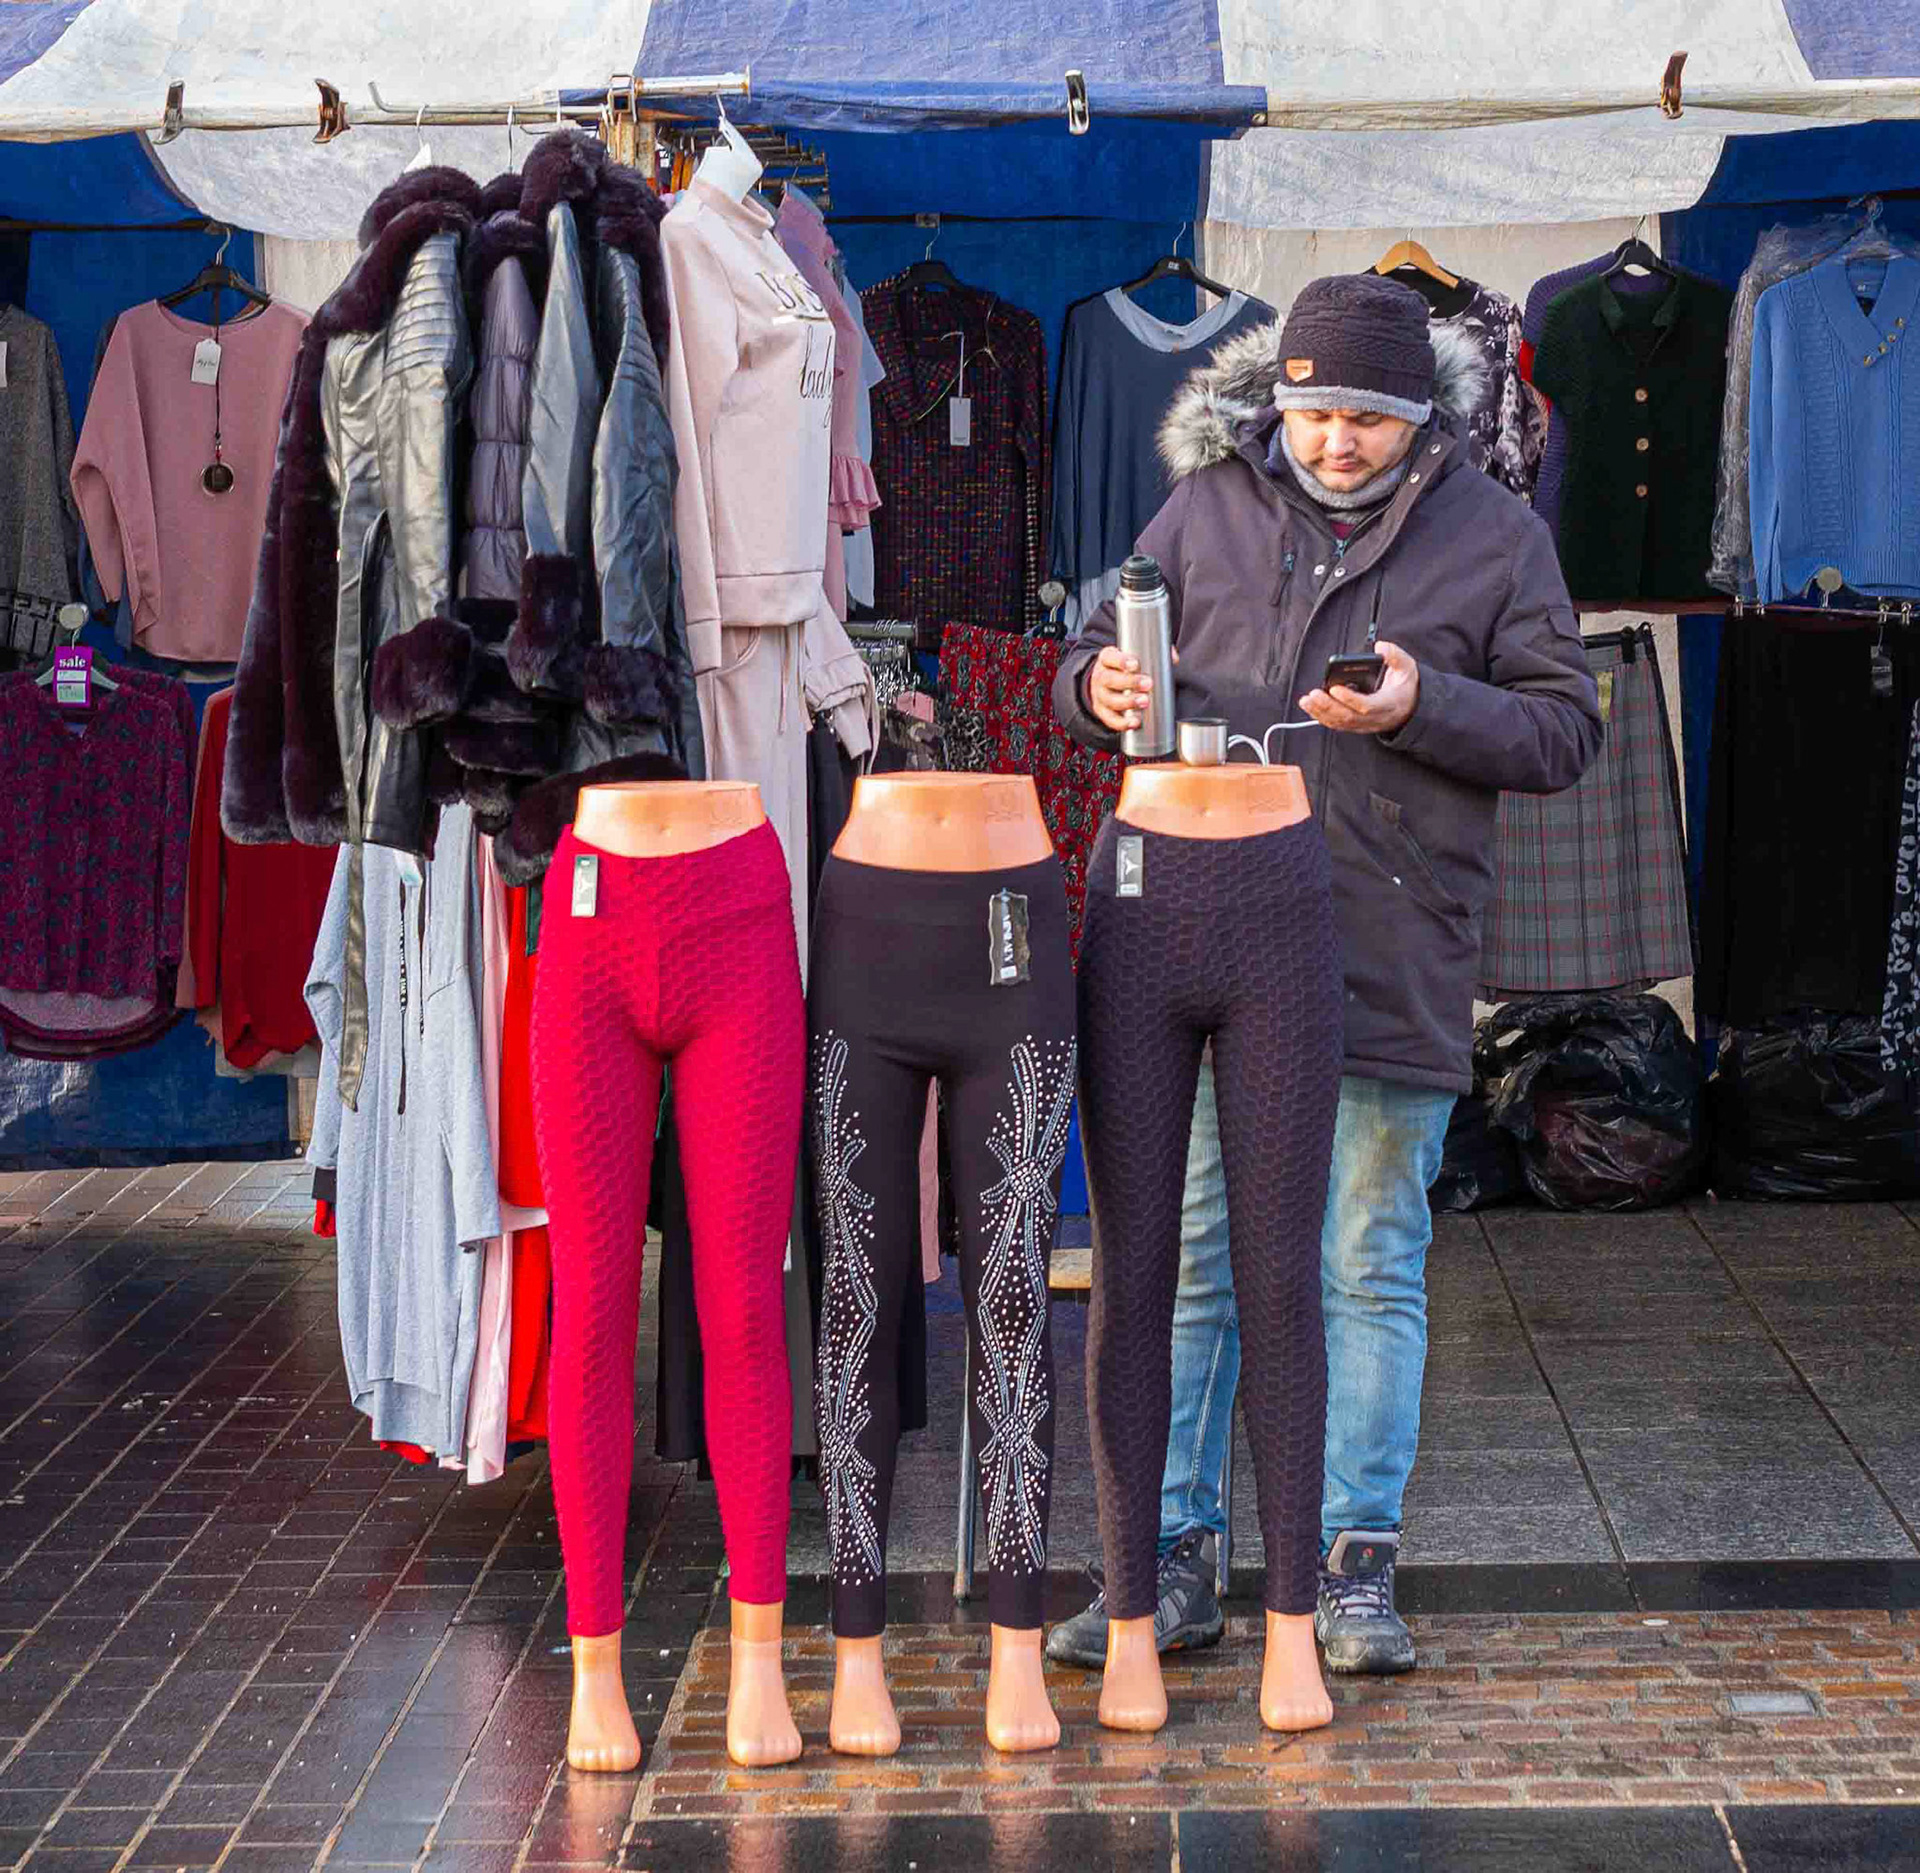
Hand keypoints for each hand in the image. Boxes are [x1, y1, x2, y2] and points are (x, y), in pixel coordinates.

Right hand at [1088, 642, 1177, 734]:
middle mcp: (1100, 677)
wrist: (1105, 683)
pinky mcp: (1103, 712)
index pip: (1109, 658)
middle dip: (1129, 682)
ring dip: (1128, 702)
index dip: (1121, 661)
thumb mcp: (1132, 656)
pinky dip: (1122, 722)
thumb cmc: (1124, 668)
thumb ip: (1154, 653)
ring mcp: (1099, 696)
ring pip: (1110, 700)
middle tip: (1148, 684)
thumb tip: (1173, 659)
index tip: (1135, 664)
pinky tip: (1135, 722)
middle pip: (1109, 679)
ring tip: (1145, 702)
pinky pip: (1110, 719)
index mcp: (1107, 659)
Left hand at [1298, 640, 1419, 735]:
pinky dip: (1322, 717)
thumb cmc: (1405, 686)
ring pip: (1340, 723)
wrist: (1410, 707)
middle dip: (1328, 706)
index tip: (1334, 688)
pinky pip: (1337, 725)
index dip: (1349, 699)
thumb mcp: (1407, 667)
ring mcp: (1365, 724)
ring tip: (1306, 701)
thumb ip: (1395, 655)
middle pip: (1348, 717)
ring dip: (1320, 713)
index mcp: (1388, 704)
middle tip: (1313, 694)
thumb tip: (1380, 647)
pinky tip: (1311, 708)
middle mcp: (1375, 718)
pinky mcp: (1356, 725)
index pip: (1367, 706)